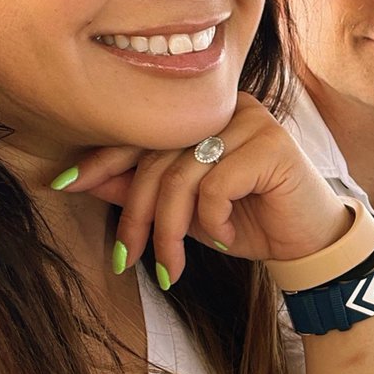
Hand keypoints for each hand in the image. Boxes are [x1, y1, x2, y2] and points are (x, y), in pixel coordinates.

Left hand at [51, 93, 350, 282]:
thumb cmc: (249, 222)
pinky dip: (212, 222)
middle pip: (159, 158)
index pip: (143, 131)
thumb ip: (140, 191)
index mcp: (204, 114)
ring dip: (170, 230)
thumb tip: (79, 179)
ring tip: (173, 265)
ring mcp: (252, 122)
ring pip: (183, 176)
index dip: (102, 159)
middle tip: (128, 259)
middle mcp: (227, 108)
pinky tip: (225, 236)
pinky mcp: (272, 145)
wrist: (310, 244)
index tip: (63, 183)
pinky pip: (216, 186)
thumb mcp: (185, 212)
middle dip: (137, 216)